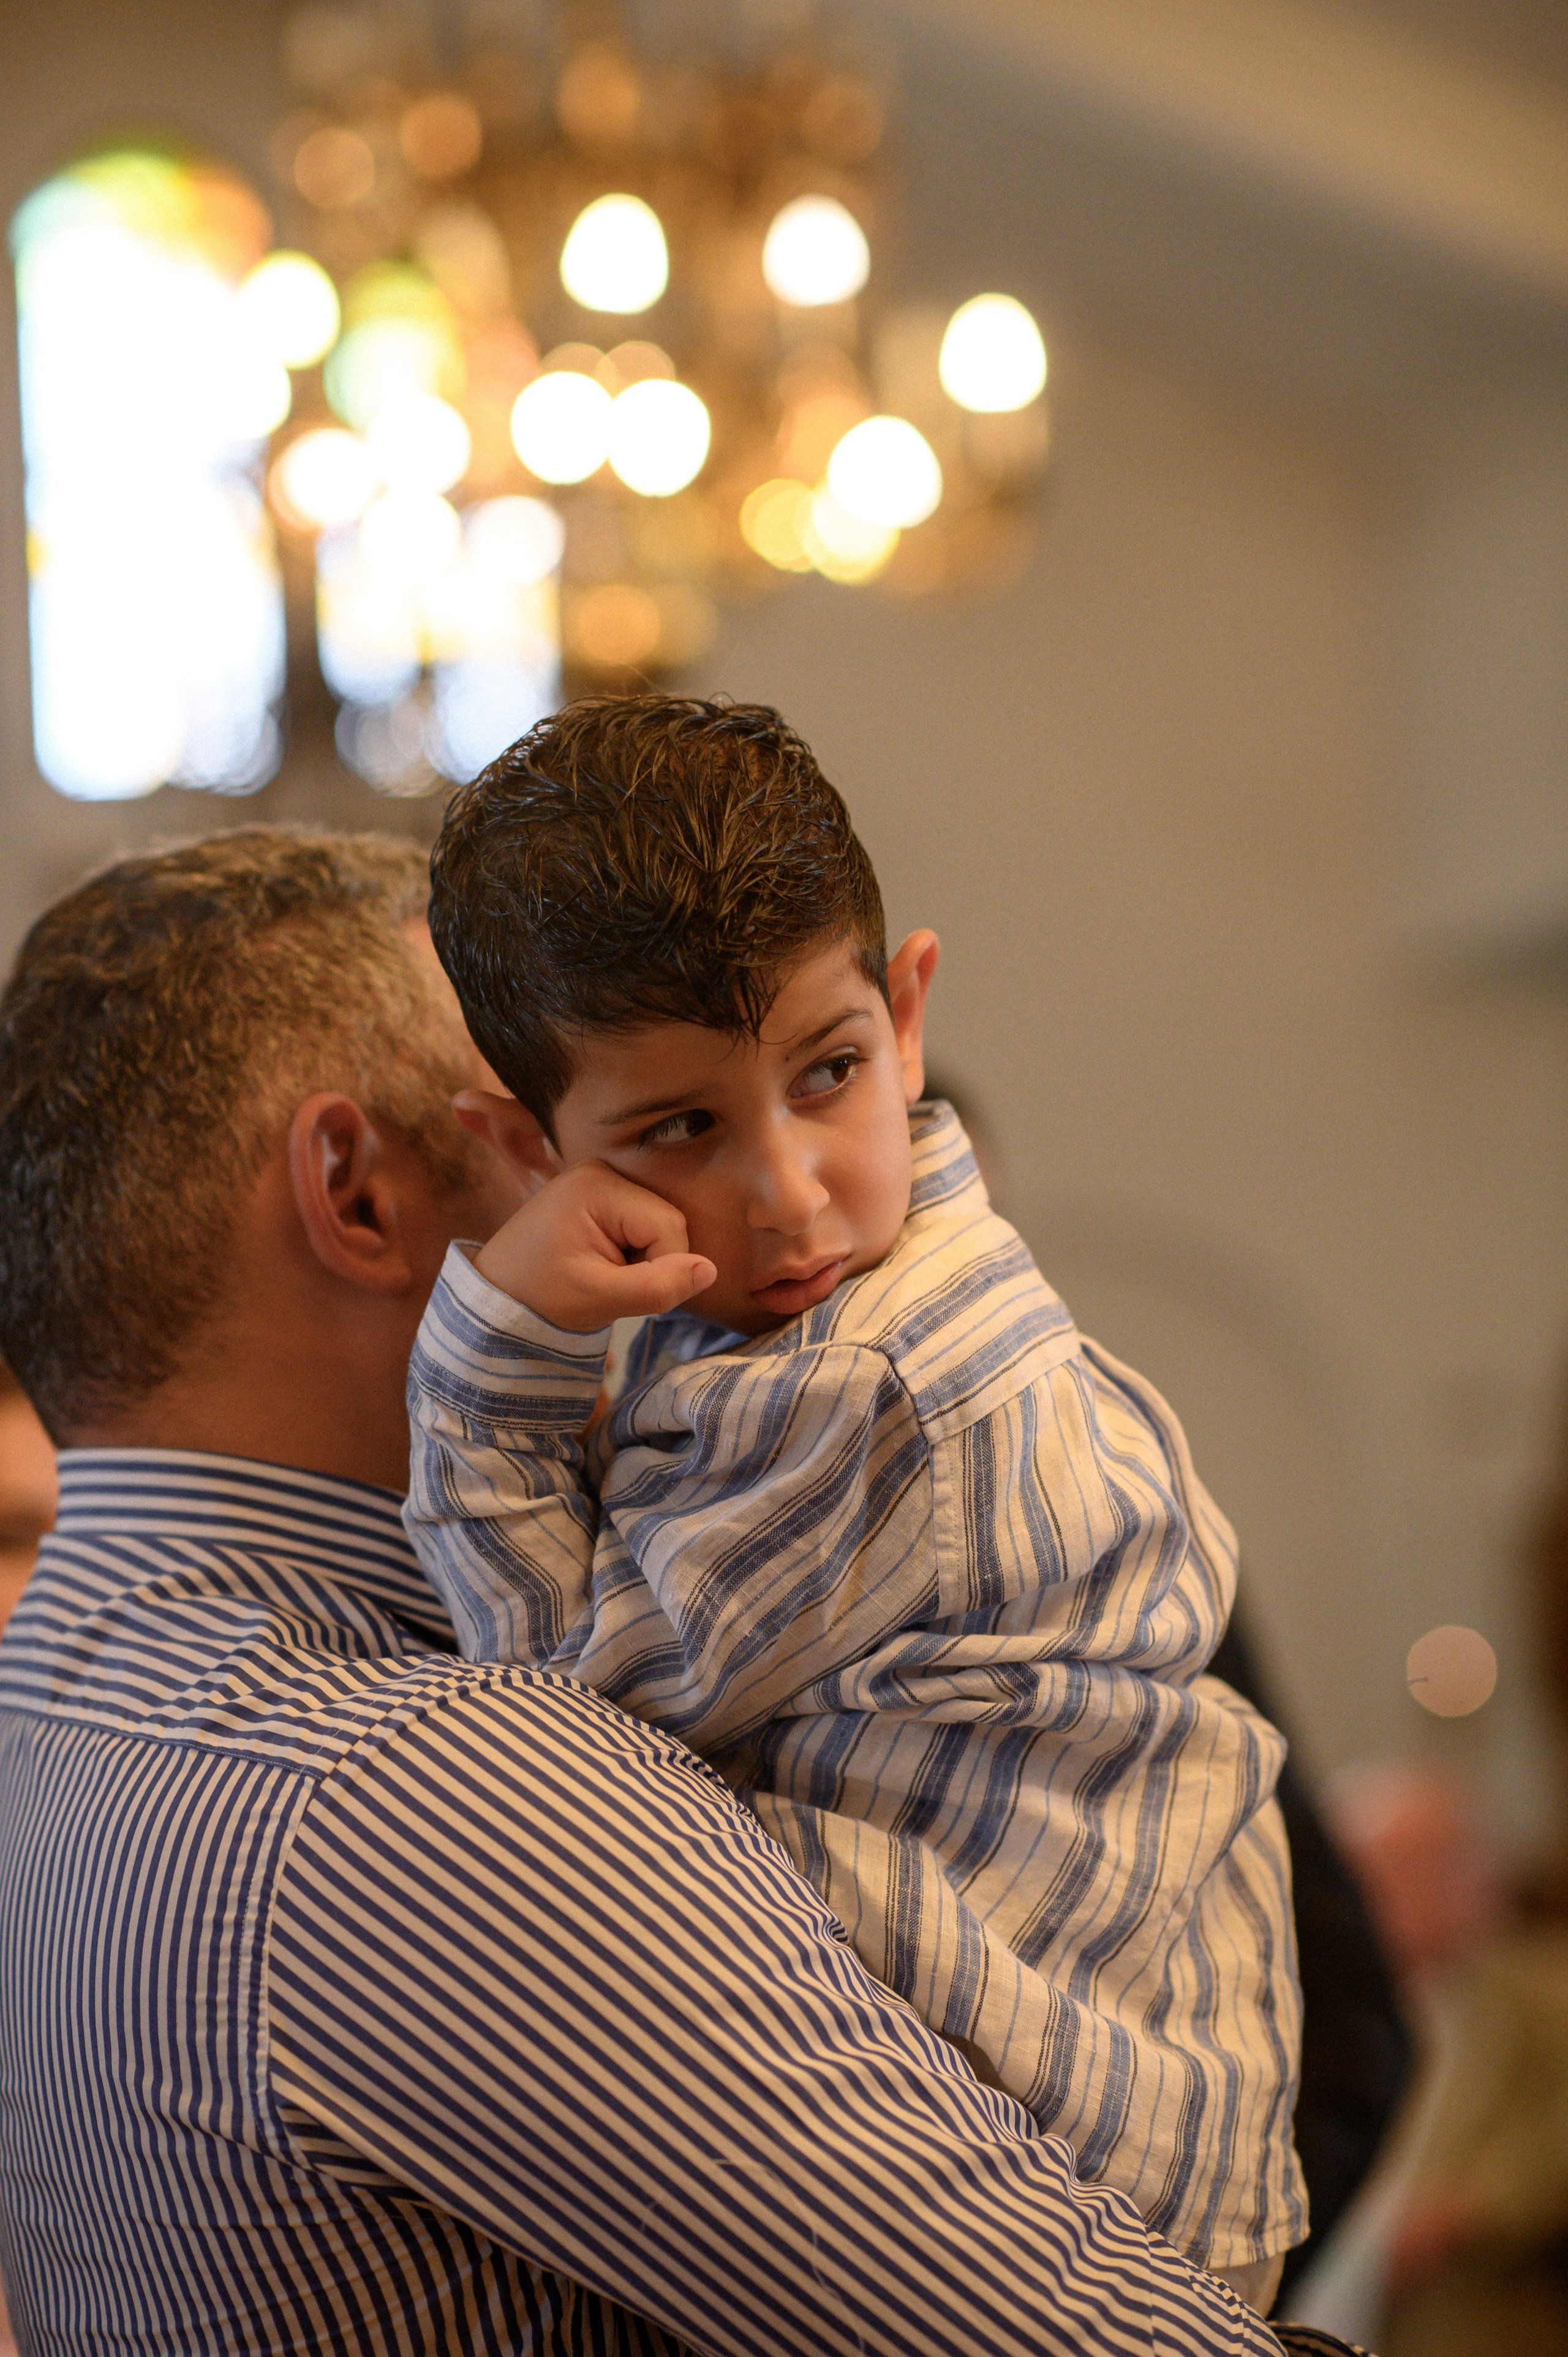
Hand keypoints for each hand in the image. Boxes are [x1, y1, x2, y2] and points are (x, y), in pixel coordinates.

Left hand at [474, 1160, 716, 1332]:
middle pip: (665, 1221)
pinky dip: (631, 1252)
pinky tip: (602, 1264)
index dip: (662, 1268)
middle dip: (651, 1262)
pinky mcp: (598, 1195)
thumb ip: (655, 1287)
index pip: (668, 1226)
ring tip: (602, 1275)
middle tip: (609, 1285)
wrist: (496, 1298)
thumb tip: (710, 1270)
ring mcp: (598, 1180)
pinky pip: (639, 1223)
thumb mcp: (597, 1299)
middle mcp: (600, 1170)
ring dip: (642, 1259)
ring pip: (657, 1224)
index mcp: (597, 1185)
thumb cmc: (539, 1298)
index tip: (622, 1292)